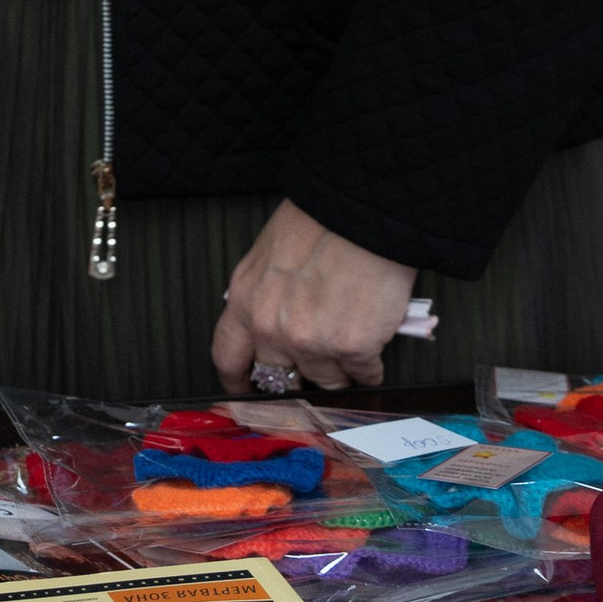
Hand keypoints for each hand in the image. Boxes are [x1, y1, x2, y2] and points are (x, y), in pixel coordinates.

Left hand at [211, 199, 413, 394]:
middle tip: (313, 374)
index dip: (237, 383)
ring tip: (350, 357)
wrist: (365, 208)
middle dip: (297, 381)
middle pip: (278, 380)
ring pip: (325, 381)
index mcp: (244, 301)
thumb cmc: (322, 218)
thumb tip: (273, 321)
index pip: (227, 358)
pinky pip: (364, 374)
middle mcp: (272, 328)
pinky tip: (374, 355)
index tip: (247, 393)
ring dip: (339, 374)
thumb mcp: (270, 253)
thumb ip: (264, 294)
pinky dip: (371, 369)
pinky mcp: (354, 347)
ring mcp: (312, 342)